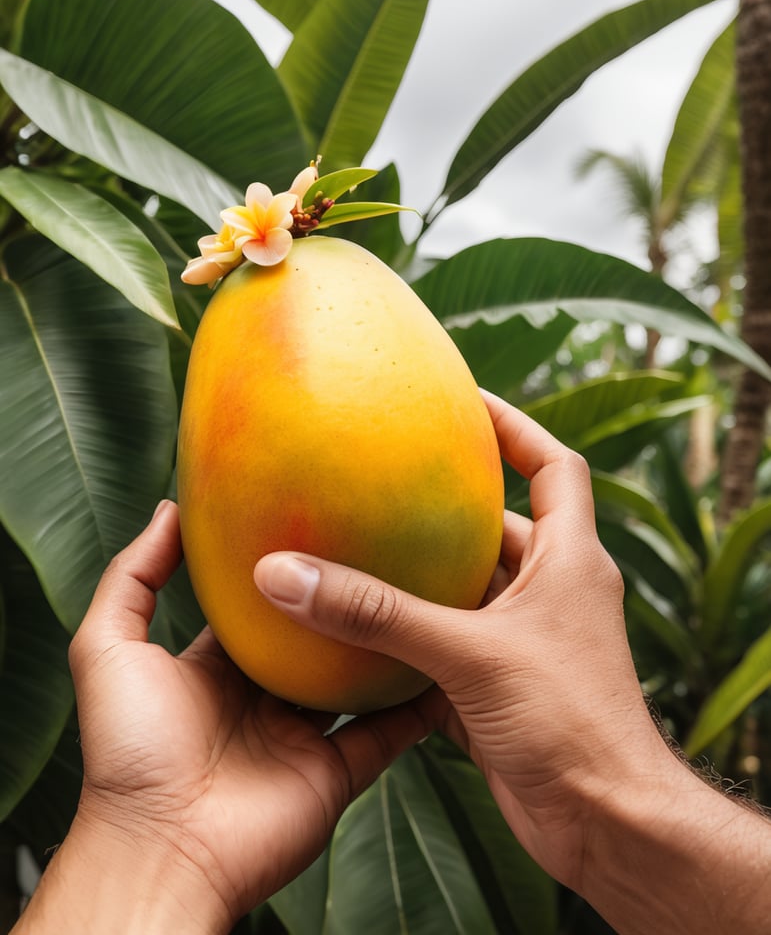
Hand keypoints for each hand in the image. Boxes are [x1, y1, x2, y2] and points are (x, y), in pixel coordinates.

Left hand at [17, 501, 430, 933]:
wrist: (162, 848)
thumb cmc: (128, 750)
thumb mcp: (109, 648)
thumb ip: (134, 577)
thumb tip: (171, 512)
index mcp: (217, 670)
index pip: (259, 610)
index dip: (283, 572)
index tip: (317, 526)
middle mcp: (264, 700)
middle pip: (314, 642)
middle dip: (340, 604)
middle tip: (384, 551)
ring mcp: (303, 737)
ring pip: (356, 684)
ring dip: (385, 648)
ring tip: (426, 596)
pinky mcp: (336, 771)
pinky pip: (388, 734)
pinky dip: (416, 706)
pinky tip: (444, 663)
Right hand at [252, 391, 691, 888]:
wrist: (606, 825)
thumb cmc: (567, 722)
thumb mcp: (471, 654)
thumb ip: (377, 615)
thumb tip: (286, 574)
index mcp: (570, 560)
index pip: (556, 468)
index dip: (518, 428)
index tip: (467, 401)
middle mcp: (551, 593)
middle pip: (500, 528)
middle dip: (448, 507)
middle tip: (386, 480)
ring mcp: (525, 643)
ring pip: (465, 593)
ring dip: (419, 578)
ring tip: (356, 549)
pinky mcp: (499, 690)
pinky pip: (445, 649)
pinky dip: (407, 641)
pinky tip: (354, 636)